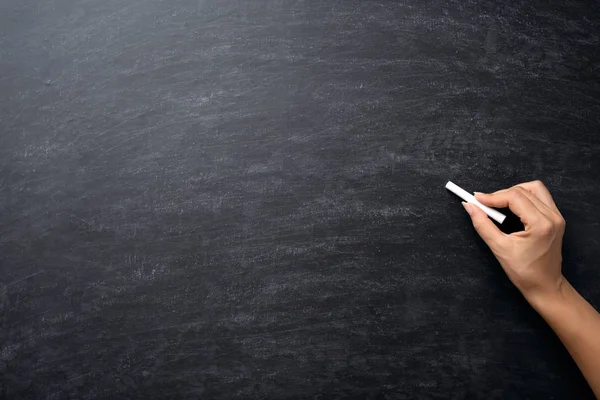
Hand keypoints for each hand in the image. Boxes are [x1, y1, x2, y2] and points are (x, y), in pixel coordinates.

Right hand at [463, 181, 565, 300]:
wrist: (545, 285)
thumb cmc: (525, 272)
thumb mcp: (499, 248)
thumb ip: (483, 224)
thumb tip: (470, 207)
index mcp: (541, 224)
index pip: (514, 197)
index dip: (492, 196)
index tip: (476, 199)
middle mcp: (552, 217)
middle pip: (523, 190)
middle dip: (501, 194)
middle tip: (484, 204)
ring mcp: (557, 217)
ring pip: (534, 189)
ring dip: (514, 192)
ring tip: (499, 204)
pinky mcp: (556, 218)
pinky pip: (540, 197)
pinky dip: (524, 197)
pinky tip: (512, 208)